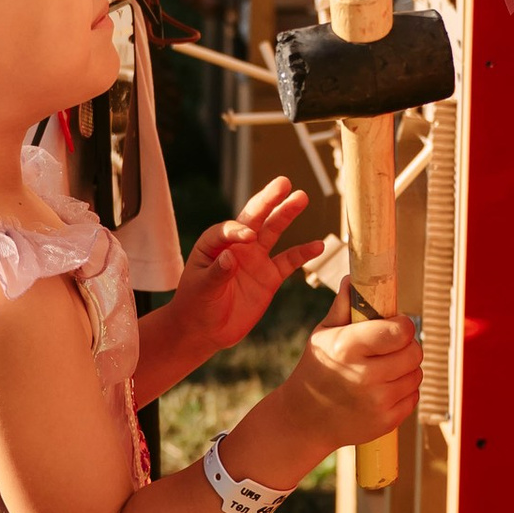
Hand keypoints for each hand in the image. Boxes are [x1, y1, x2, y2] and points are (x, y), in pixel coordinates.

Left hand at [167, 182, 318, 362]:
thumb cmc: (195, 305)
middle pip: (254, 218)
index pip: (228, 229)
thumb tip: (230, 257)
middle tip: (284, 182)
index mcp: (214, 244)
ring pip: (273, 231)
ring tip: (301, 197)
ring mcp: (255, 259)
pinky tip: (319, 245)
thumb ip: (216, 272)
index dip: (237, 229)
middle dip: (268, 200)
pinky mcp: (269, 276)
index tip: (247, 236)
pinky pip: (288, 261)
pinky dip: (303, 253)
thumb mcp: (201, 289)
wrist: (204, 330)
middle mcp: (237, 246)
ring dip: (286, 214)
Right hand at [259, 291, 423, 464]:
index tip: (394, 325)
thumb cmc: (316, 369)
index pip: (401, 330)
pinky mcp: (386, 421)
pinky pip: (413, 396)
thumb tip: (353, 277)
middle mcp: (364, 375)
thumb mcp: (322, 334)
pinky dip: (403, 391)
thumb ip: (342, 306)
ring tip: (384, 369)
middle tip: (390, 348)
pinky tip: (383, 389)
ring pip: (416, 374)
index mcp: (348, 347)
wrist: (304, 419)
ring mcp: (377, 401)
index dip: (403, 325)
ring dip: (406, 369)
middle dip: (406, 346)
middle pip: (414, 352)